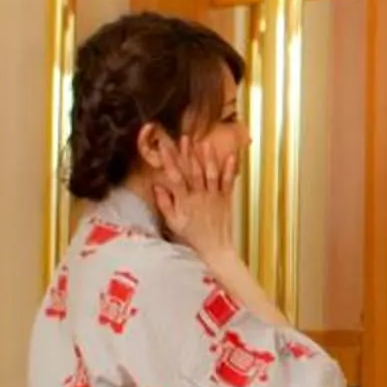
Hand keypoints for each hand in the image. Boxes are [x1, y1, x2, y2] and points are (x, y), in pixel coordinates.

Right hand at [148, 127, 240, 261]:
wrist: (215, 249)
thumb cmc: (192, 236)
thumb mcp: (173, 222)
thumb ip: (164, 203)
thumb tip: (156, 185)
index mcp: (185, 201)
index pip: (175, 177)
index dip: (170, 161)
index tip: (164, 147)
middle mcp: (199, 196)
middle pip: (193, 171)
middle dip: (188, 154)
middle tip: (184, 138)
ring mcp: (214, 197)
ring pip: (210, 174)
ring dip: (207, 158)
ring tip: (203, 143)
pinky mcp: (226, 199)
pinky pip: (228, 182)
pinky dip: (229, 169)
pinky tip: (230, 156)